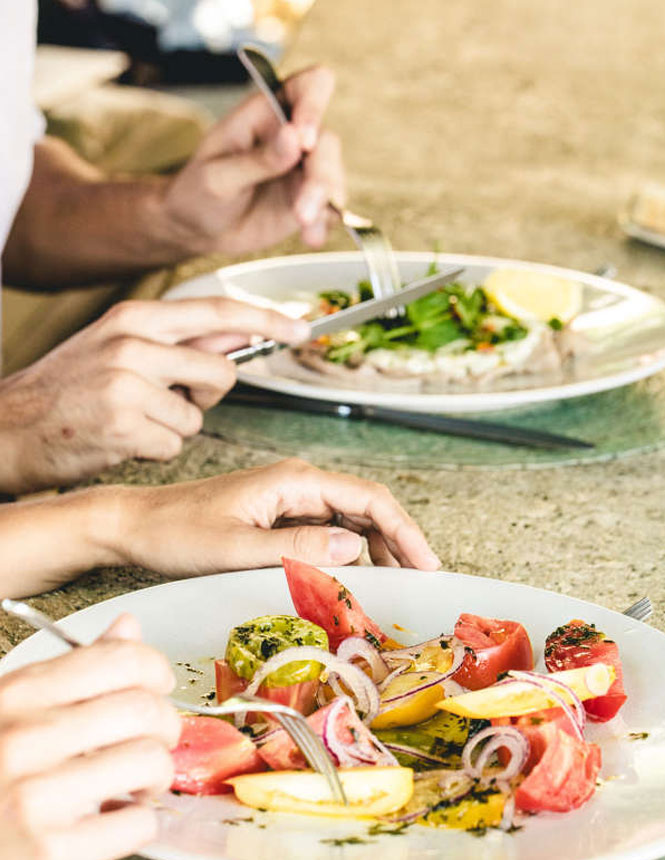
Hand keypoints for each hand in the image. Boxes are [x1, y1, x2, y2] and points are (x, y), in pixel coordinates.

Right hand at [0, 298, 308, 493]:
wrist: (11, 427)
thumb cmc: (70, 389)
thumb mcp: (120, 346)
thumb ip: (181, 340)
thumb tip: (243, 330)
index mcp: (136, 318)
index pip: (220, 310)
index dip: (269, 320)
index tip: (303, 330)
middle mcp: (133, 343)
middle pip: (221, 371)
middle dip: (207, 394)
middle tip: (168, 398)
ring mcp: (127, 385)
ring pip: (198, 415)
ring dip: (175, 426)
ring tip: (133, 419)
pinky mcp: (125, 427)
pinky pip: (175, 444)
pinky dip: (156, 449)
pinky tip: (122, 440)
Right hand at [0, 614, 179, 859]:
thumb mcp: (18, 708)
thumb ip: (74, 671)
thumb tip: (128, 627)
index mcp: (20, 695)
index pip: (120, 658)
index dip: (156, 668)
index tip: (159, 684)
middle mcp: (25, 739)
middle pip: (144, 709)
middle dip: (166, 726)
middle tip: (154, 740)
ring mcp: (35, 797)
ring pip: (149, 761)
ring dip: (156, 776)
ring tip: (136, 783)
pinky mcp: (51, 851)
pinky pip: (138, 823)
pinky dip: (138, 824)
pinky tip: (113, 819)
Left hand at [114, 458, 440, 572]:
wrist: (138, 525)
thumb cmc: (178, 532)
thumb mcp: (237, 547)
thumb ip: (297, 546)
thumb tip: (356, 548)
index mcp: (294, 481)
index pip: (368, 499)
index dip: (404, 531)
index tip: (426, 564)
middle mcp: (298, 483)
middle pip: (366, 507)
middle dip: (398, 541)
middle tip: (419, 580)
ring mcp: (289, 498)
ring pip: (350, 519)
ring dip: (377, 548)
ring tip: (394, 583)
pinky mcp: (279, 515)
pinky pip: (327, 530)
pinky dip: (349, 552)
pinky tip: (356, 576)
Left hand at [160, 65, 343, 254]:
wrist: (198, 229)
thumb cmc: (199, 192)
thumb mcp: (217, 177)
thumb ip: (257, 160)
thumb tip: (294, 138)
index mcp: (267, 112)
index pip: (308, 86)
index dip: (314, 105)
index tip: (304, 139)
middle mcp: (293, 136)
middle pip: (327, 141)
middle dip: (320, 176)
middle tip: (301, 211)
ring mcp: (304, 169)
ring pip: (333, 176)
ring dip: (323, 202)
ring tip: (304, 225)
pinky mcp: (310, 199)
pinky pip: (331, 208)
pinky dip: (324, 223)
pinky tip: (310, 237)